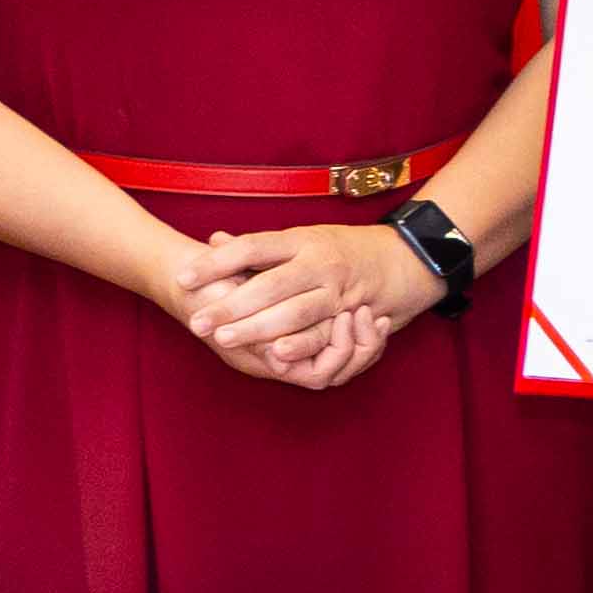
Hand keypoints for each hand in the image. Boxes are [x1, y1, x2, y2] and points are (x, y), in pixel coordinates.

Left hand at [176, 223, 437, 379]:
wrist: (409, 257)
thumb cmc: (344, 249)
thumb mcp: (304, 239)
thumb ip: (260, 247)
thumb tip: (213, 241)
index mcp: (302, 240)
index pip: (252, 247)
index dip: (217, 263)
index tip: (183, 277)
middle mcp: (320, 261)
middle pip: (269, 283)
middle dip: (231, 304)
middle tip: (197, 320)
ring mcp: (339, 288)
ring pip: (295, 310)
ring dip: (258, 326)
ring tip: (223, 338)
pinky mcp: (354, 312)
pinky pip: (324, 331)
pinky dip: (300, 343)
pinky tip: (275, 353)